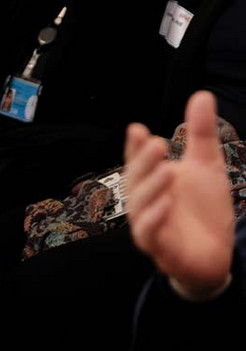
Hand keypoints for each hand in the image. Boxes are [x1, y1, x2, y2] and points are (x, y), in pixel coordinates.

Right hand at [126, 91, 234, 300]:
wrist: (214, 256)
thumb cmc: (204, 209)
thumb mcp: (207, 166)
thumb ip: (200, 133)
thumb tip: (202, 94)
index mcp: (151, 179)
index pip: (138, 159)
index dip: (135, 146)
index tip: (139, 130)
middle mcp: (144, 200)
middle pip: (136, 179)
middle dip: (144, 162)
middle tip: (158, 144)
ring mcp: (149, 224)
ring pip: (140, 204)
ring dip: (152, 187)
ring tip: (168, 170)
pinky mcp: (159, 248)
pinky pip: (150, 233)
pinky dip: (155, 218)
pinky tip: (166, 204)